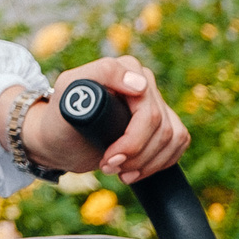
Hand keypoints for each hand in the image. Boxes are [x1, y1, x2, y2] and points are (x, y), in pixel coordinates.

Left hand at [6, 58, 191, 184]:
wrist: (60, 141)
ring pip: (173, 137)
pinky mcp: (164, 121)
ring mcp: (156, 101)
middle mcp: (144, 81)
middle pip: (161, 127)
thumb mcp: (68, 88)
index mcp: (126, 67)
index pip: (148, 110)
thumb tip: (140, 85)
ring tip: (118, 171)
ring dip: (147, 163)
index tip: (110, 158)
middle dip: (136, 155)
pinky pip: (179, 143)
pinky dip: (159, 163)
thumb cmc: (59, 115)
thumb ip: (101, 74)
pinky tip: (136, 170)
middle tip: (108, 167)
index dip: (133, 140)